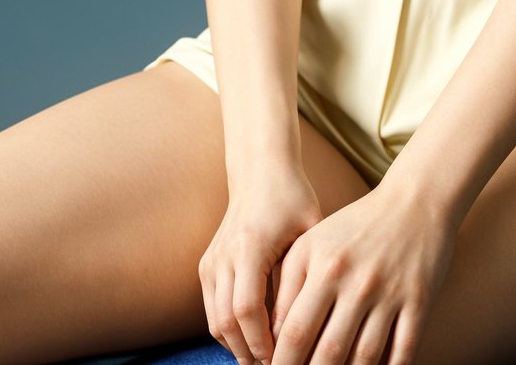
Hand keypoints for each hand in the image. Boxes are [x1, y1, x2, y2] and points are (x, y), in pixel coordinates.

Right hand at [199, 159, 322, 364]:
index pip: (247, 309)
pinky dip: (229, 332)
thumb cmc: (292, 197)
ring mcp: (211, 261)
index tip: (283, 357)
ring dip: (237, 347)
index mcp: (249, 246)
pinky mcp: (207, 265)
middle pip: (226, 322)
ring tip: (265, 361)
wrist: (260, 169)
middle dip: (249, 353)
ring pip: (215, 322)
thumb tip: (304, 325)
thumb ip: (304, 273)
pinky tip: (254, 341)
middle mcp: (223, 255)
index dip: (263, 341)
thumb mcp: (309, 230)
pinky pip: (212, 310)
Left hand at [268, 181, 455, 364]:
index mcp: (324, 266)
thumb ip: (288, 285)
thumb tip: (272, 337)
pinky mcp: (419, 301)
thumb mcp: (313, 243)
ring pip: (364, 358)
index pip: (294, 331)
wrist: (415, 201)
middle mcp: (356, 281)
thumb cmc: (356, 226)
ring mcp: (389, 293)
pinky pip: (402, 353)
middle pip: (328, 351)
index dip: (281, 362)